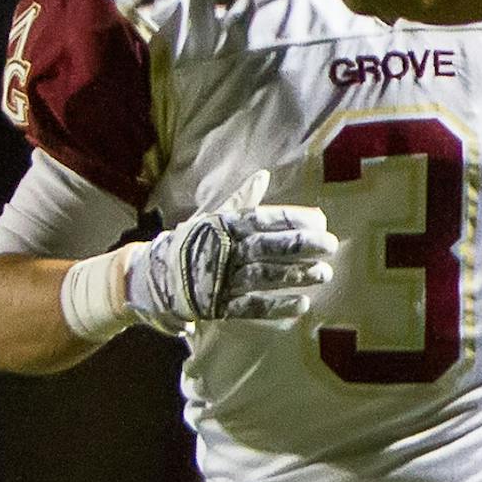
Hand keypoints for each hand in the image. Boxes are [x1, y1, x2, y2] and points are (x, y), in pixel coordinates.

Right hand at [123, 170, 335, 332]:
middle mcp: (223, 250)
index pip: (262, 218)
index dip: (292, 219)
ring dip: (296, 275)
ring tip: (324, 274)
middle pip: (267, 246)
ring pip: (264, 276)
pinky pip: (250, 306)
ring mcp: (220, 278)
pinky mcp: (218, 304)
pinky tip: (301, 304)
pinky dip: (276, 306)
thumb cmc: (190, 243)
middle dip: (302, 246)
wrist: (150, 276)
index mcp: (223, 225)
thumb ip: (240, 201)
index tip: (320, 219)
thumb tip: (262, 175)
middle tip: (331, 245)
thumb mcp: (211, 217)